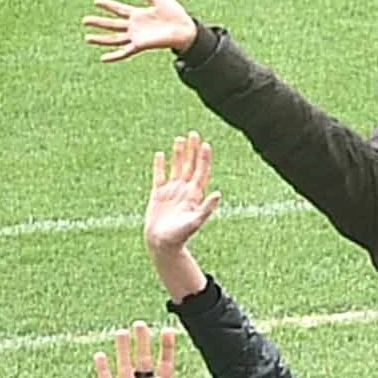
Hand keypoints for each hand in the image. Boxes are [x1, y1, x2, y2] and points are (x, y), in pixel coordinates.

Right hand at [84, 0, 197, 63]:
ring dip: (101, 39)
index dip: (108, 5)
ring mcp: (137, 37)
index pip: (119, 9)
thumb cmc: (177, 15)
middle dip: (99, 22)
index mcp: (139, 15)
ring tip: (87, 38)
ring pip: (114, 39)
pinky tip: (103, 58)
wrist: (187, 30)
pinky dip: (114, 56)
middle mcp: (135, 27)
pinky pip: (125, 52)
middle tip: (84, 20)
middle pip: (112, 24)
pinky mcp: (140, 45)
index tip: (96, 1)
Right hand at [99, 322, 224, 377]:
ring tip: (122, 332)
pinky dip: (104, 370)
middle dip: (142, 342)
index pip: (166, 362)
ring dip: (123, 350)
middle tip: (140, 323)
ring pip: (125, 366)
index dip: (167, 347)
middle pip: (143, 359)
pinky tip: (100, 355)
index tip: (169, 330)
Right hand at [145, 133, 217, 296]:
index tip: (205, 144)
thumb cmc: (181, 236)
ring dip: (178, 154)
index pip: (201, 172)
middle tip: (193, 133)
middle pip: (190, 166)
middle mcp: (185, 190)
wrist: (162, 243)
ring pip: (175, 167)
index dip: (204, 158)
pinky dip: (159, 165)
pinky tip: (160, 154)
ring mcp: (171, 191)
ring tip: (179, 139)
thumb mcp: (195, 221)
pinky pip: (159, 176)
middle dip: (192, 150)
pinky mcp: (158, 194)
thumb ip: (207, 207)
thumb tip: (219, 193)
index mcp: (195, 195)